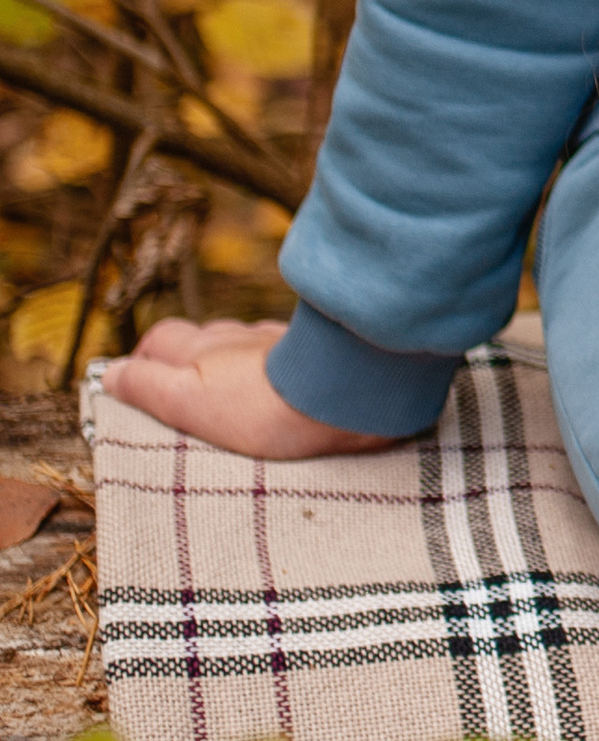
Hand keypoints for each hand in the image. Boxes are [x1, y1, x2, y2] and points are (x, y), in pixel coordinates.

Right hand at [96, 316, 389, 460]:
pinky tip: (284, 383)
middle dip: (187, 358)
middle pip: (201, 338)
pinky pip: (285, 353)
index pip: (159, 341)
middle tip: (183, 389)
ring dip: (234, 361)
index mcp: (200, 347)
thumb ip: (147, 386)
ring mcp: (278, 341)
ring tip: (233, 390)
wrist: (344, 394)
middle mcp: (237, 337)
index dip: (144, 360)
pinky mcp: (315, 353)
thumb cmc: (262, 404)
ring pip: (244, 344)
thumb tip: (111, 375)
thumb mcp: (186, 400)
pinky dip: (275, 365)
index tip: (137, 380)